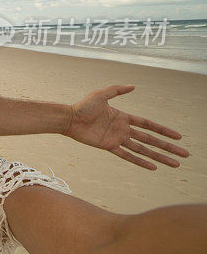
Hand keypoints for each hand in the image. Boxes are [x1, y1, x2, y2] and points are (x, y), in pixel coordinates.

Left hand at [64, 85, 188, 169]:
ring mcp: (117, 139)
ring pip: (143, 150)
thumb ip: (117, 90)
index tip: (178, 136)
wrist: (69, 118)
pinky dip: (140, 162)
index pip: (148, 125)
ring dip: (158, 157)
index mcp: (123, 117)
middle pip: (150, 140)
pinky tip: (153, 167)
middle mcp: (123, 129)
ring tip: (174, 164)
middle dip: (167, 147)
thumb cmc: (83, 106)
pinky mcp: (109, 146)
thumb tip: (134, 86)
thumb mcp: (101, 94)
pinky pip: (127, 156)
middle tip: (184, 154)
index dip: (163, 130)